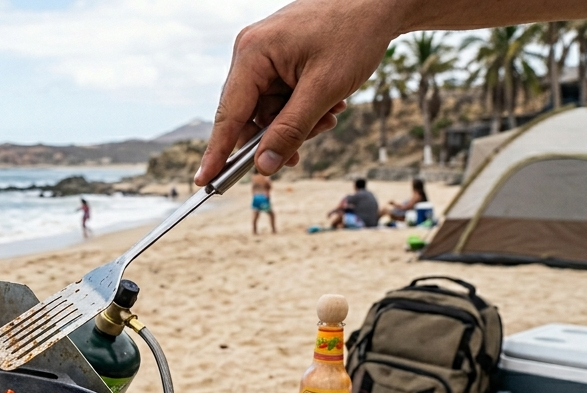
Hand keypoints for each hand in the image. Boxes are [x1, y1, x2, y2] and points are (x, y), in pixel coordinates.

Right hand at [195, 0, 402, 184]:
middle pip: (249, 115)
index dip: (217, 152)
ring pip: (269, 110)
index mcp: (252, 54)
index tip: (204, 181)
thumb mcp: (324, 89)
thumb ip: (291, 130)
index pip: (228, 114)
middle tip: (302, 153)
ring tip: (331, 114)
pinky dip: (303, 107)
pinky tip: (329, 102)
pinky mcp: (281, 57)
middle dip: (278, 135)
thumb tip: (264, 166)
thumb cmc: (355, 33)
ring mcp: (266, 54)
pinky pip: (282, 96)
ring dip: (298, 121)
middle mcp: (251, 53)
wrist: (382, 1)